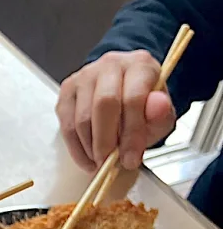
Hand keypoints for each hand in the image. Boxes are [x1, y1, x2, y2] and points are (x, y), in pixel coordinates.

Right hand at [57, 49, 175, 171]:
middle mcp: (110, 64)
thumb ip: (161, 115)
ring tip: (101, 162)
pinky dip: (76, 148)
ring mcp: (85, 75)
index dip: (131, 133)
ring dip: (90, 147)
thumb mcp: (161, 115)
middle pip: (103, 104)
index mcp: (140, 65)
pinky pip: (67, 124)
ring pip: (82, 118)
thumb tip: (157, 107)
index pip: (133, 98)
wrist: (124, 92)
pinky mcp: (67, 90)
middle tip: (109, 164)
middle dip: (106, 142)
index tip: (130, 159)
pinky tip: (88, 158)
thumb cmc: (143, 106)